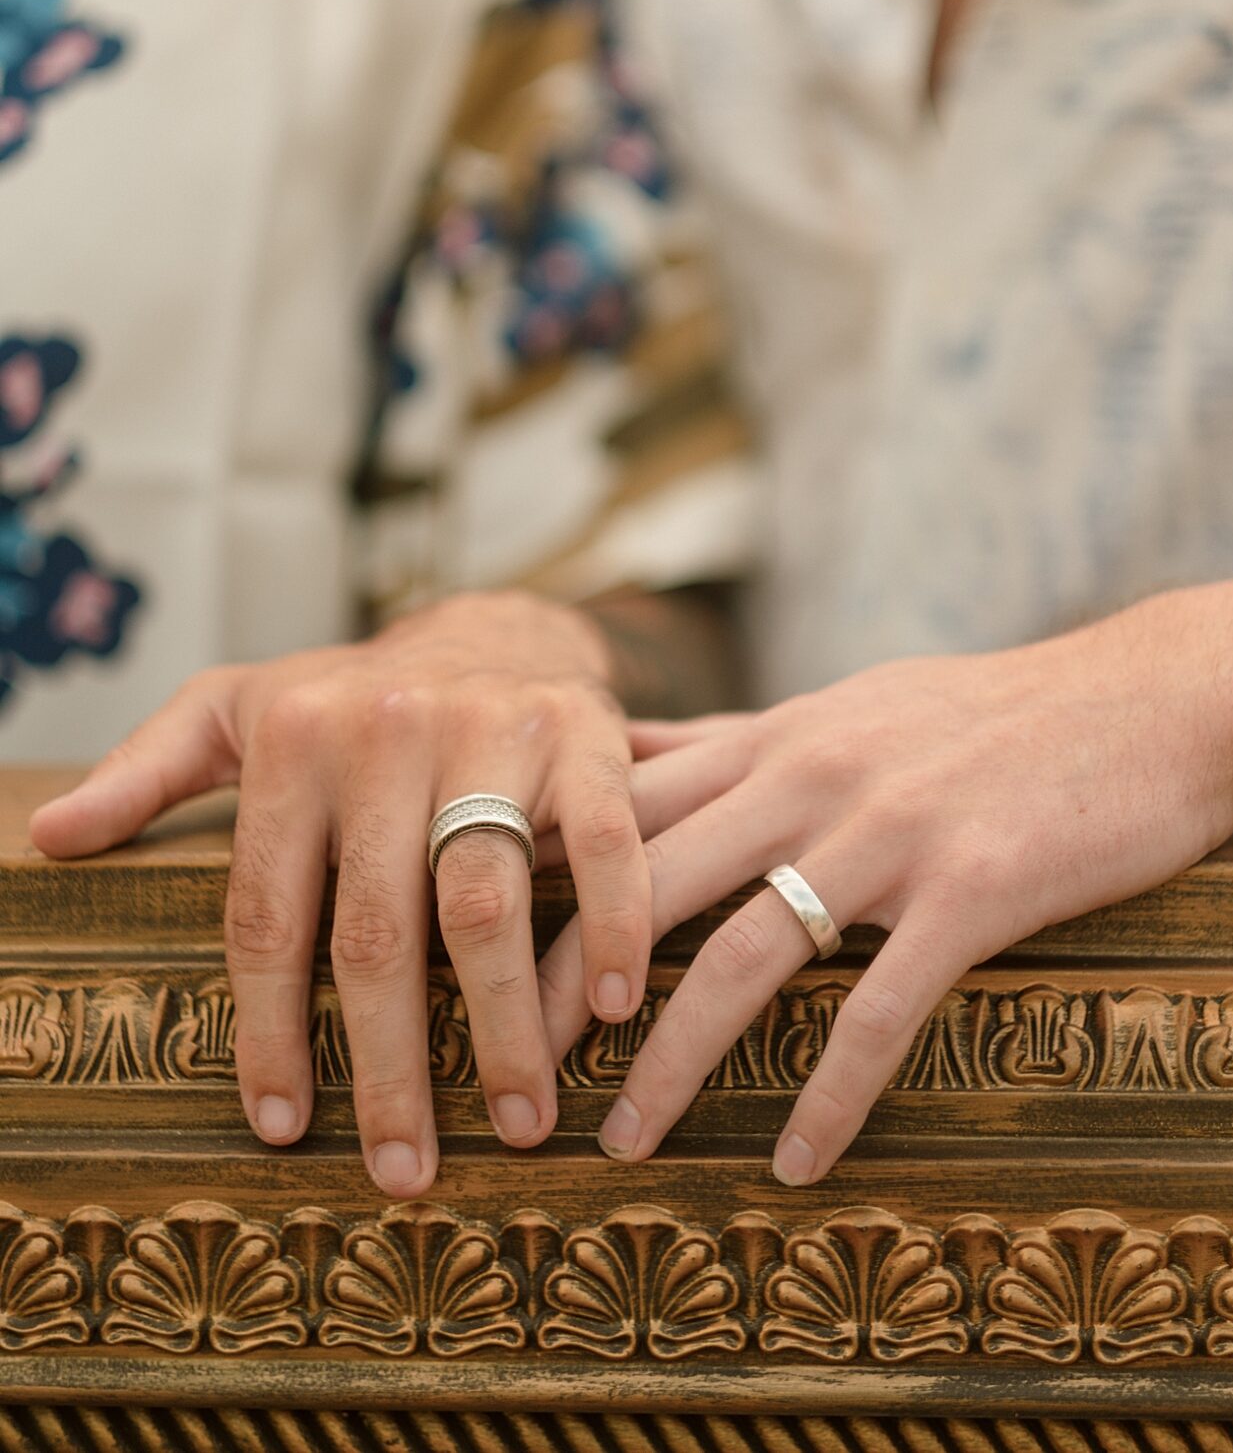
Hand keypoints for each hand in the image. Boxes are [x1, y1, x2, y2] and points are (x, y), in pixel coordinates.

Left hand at [28, 592, 651, 1193]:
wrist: (499, 625)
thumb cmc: (355, 697)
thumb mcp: (236, 710)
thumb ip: (148, 771)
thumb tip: (50, 839)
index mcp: (294, 741)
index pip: (269, 916)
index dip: (271, 1032)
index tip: (285, 1129)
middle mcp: (389, 732)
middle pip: (380, 933)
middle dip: (391, 1065)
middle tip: (406, 1168)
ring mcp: (495, 732)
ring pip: (488, 904)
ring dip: (509, 1026)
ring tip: (521, 1122)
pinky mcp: (587, 736)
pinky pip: (605, 846)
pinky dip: (615, 928)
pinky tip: (614, 1007)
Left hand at [540, 577, 1232, 1184]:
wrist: (1153, 695)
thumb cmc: (1005, 709)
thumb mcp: (856, 701)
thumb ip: (741, 736)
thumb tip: (624, 749)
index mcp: (785, 733)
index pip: (621, 803)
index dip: (534, 879)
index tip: (465, 955)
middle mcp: (817, 777)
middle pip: (650, 889)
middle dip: (560, 987)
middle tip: (505, 1077)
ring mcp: (891, 835)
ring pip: (742, 958)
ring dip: (669, 1061)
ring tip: (622, 1140)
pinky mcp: (971, 891)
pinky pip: (878, 1011)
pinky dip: (829, 1097)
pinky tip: (795, 1160)